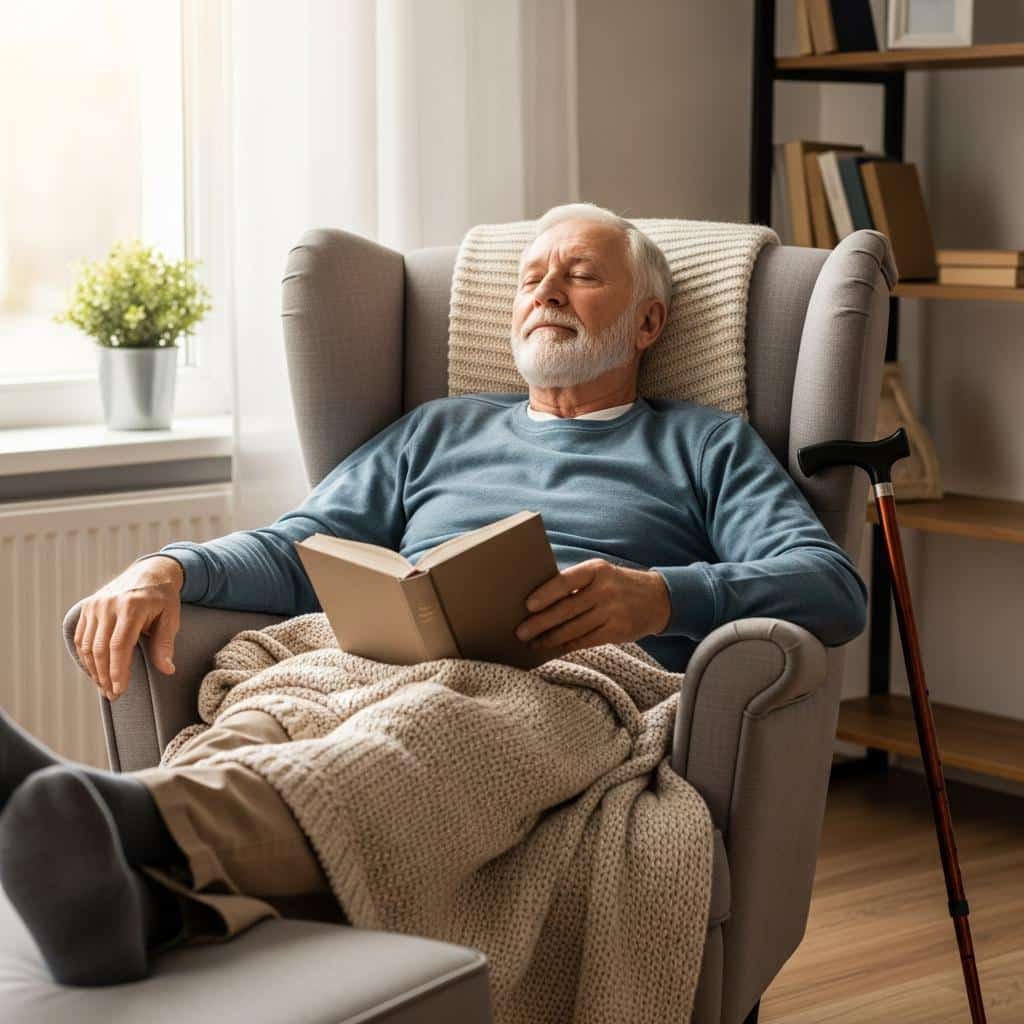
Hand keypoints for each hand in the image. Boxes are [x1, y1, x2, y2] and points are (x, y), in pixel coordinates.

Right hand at [74, 556, 183, 701]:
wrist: (151, 571)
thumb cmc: (163, 598)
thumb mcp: (171, 617)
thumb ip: (165, 644)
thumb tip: (167, 670)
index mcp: (130, 606)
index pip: (119, 646)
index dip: (117, 671)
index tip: (120, 690)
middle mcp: (108, 605)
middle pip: (99, 649)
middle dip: (105, 675)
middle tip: (113, 695)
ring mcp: (95, 605)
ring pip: (86, 645)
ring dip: (94, 669)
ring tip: (104, 687)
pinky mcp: (87, 607)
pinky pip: (81, 637)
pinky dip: (85, 657)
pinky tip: (96, 670)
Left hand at [514, 558, 670, 655]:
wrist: (657, 599)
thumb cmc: (616, 585)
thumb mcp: (600, 574)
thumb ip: (575, 583)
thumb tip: (538, 600)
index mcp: (596, 570)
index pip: (566, 581)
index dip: (546, 594)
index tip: (528, 605)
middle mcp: (605, 590)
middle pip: (566, 609)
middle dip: (540, 622)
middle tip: (520, 631)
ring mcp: (612, 612)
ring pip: (574, 628)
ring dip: (550, 638)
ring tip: (532, 642)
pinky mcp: (617, 631)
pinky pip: (585, 640)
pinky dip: (566, 645)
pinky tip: (552, 648)